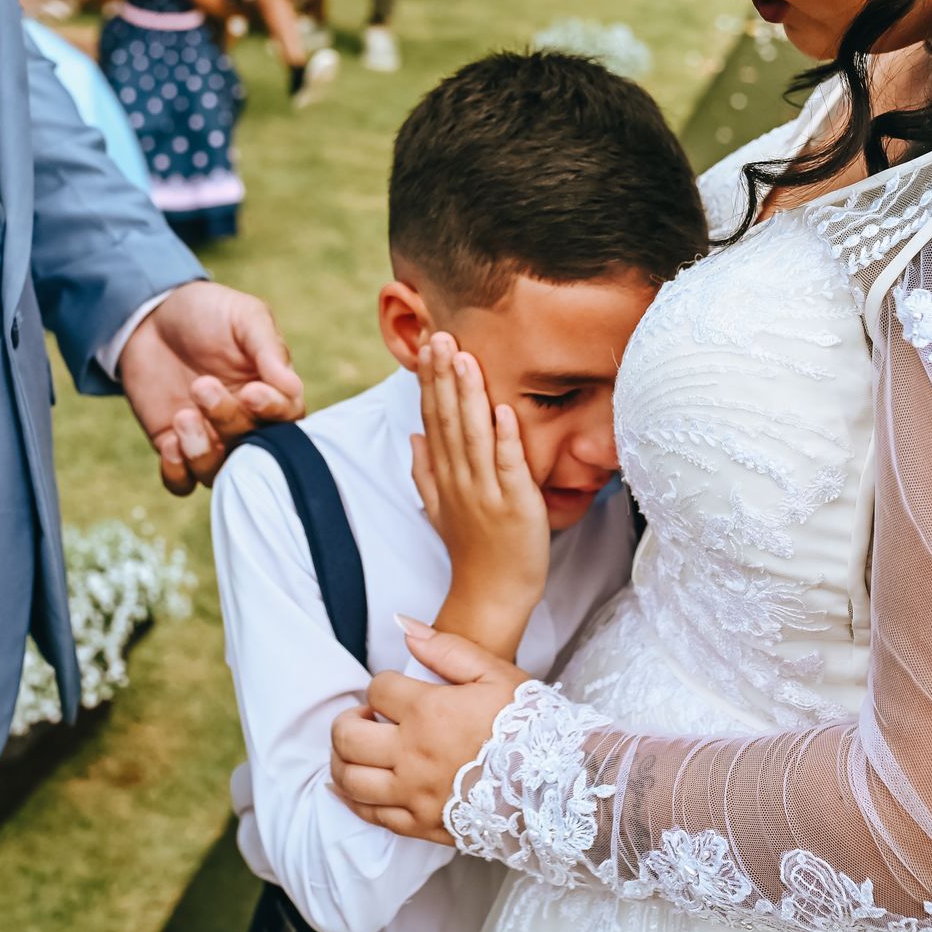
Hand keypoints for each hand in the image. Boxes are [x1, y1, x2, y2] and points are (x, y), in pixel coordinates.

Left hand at [118, 281, 305, 493]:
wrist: (152, 316)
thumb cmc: (208, 313)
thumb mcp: (244, 317)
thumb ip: (268, 348)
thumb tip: (291, 386)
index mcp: (270, 391)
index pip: (288, 417)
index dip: (272, 411)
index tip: (250, 392)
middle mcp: (245, 421)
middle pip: (253, 446)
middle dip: (228, 420)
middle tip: (202, 385)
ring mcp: (211, 438)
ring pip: (219, 472)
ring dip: (203, 452)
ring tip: (183, 415)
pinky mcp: (174, 446)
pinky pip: (182, 482)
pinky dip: (178, 472)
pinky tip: (169, 441)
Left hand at [331, 618, 527, 843]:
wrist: (559, 785)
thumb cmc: (531, 726)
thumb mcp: (496, 673)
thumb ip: (446, 648)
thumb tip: (403, 626)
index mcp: (429, 712)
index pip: (378, 689)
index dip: (384, 684)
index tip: (398, 691)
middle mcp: (412, 755)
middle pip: (348, 735)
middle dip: (349, 719)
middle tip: (367, 716)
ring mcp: (413, 794)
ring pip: (350, 777)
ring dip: (343, 758)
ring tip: (361, 747)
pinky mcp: (421, 825)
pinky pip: (371, 814)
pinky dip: (353, 798)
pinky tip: (355, 784)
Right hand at [412, 333, 547, 657]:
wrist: (490, 595)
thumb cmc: (471, 549)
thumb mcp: (439, 507)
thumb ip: (424, 470)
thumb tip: (414, 434)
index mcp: (444, 475)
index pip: (434, 418)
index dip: (430, 380)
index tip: (429, 344)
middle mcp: (461, 479)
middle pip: (449, 419)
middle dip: (444, 376)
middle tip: (440, 335)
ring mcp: (487, 492)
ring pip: (474, 436)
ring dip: (469, 395)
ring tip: (464, 358)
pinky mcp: (517, 505)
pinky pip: (508, 467)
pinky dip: (504, 438)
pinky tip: (501, 409)